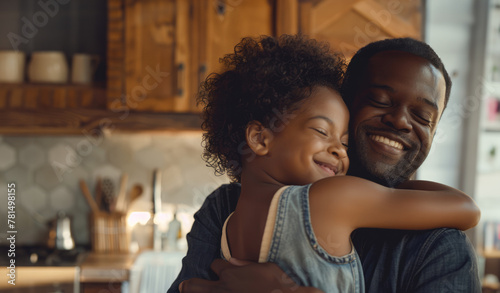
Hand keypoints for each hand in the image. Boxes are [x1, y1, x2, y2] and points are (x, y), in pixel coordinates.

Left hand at [179, 259, 322, 292]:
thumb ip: (246, 264)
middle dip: (188, 286)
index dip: (218, 267)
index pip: (215, 265)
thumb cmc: (279, 284)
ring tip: (186, 291)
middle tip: (183, 286)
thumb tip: (233, 261)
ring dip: (196, 292)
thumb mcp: (265, 267)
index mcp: (231, 274)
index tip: (221, 269)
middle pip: (195, 286)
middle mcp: (223, 289)